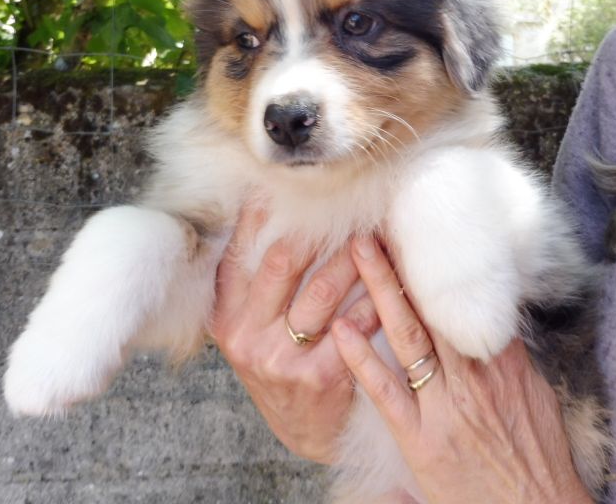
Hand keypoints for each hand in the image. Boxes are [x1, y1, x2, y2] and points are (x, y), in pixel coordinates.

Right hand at [209, 207, 379, 462]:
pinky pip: (354, 322)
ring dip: (352, 254)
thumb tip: (262, 207)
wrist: (302, 430)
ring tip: (370, 229)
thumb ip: (253, 280)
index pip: (240, 253)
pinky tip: (389, 276)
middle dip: (316, 228)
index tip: (283, 185)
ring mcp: (281, 358)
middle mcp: (247, 337)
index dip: (261, 215)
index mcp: (226, 318)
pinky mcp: (319, 376)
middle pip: (283, 262)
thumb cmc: (280, 362)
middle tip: (343, 200)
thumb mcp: (250, 326)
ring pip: (323, 287)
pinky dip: (374, 295)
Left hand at [332, 236, 593, 503]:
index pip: (465, 297)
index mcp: (504, 361)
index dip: (438, 259)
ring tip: (356, 250)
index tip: (415, 225)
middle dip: (403, 259)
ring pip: (408, 335)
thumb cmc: (537, 458)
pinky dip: (363, 359)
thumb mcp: (535, 395)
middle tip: (377, 219)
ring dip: (380, 289)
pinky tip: (341, 328)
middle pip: (433, 305)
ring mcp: (446, 406)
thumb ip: (506, 352)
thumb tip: (489, 314)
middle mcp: (474, 376)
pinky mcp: (422, 439)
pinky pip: (387, 392)